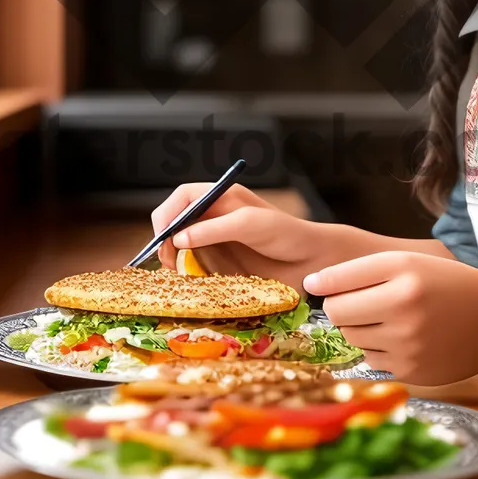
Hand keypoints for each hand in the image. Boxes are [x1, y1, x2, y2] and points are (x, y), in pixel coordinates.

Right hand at [149, 183, 341, 287]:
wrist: (312, 262)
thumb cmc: (286, 235)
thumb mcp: (249, 225)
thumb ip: (213, 228)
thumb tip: (178, 238)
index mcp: (222, 197)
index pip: (183, 197)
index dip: (168, 213)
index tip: (164, 237)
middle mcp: (215, 216)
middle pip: (175, 220)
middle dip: (165, 237)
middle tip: (167, 261)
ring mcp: (217, 240)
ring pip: (180, 244)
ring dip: (172, 257)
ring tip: (177, 272)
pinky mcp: (221, 262)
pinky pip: (194, 264)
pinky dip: (185, 272)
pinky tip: (189, 281)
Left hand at [303, 251, 477, 385]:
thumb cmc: (445, 282)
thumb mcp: (405, 261)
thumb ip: (355, 271)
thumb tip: (311, 284)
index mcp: (402, 279)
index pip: (336, 291)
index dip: (328, 288)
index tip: (320, 286)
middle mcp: (405, 315)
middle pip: (340, 317)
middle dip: (346, 308)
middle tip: (370, 300)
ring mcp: (409, 349)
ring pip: (354, 340)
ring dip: (363, 329)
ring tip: (392, 318)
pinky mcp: (413, 374)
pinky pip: (373, 361)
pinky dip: (380, 349)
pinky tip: (405, 338)